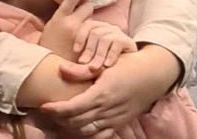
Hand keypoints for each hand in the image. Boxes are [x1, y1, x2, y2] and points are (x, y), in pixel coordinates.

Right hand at [39, 0, 96, 60]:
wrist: (48, 72)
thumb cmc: (50, 48)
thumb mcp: (51, 27)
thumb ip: (63, 16)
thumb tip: (76, 2)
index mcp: (58, 18)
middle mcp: (69, 24)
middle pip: (88, 7)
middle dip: (88, 10)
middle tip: (84, 18)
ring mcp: (79, 35)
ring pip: (93, 20)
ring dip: (92, 22)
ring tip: (85, 32)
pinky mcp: (87, 45)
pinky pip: (96, 32)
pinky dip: (96, 33)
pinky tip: (92, 39)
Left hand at [42, 47, 179, 136]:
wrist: (152, 75)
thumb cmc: (128, 65)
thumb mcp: (106, 63)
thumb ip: (82, 70)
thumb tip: (60, 69)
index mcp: (102, 93)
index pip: (72, 108)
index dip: (55, 109)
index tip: (44, 105)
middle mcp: (106, 109)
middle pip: (75, 121)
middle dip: (59, 117)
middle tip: (50, 109)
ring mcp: (113, 119)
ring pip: (84, 130)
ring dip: (69, 126)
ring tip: (61, 117)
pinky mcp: (118, 124)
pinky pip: (98, 136)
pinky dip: (85, 134)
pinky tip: (77, 127)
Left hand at [74, 20, 137, 69]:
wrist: (127, 72)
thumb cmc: (102, 69)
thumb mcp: (87, 67)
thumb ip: (76, 67)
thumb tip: (60, 68)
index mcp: (98, 30)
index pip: (88, 25)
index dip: (80, 36)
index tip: (75, 51)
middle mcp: (108, 29)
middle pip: (95, 32)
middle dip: (88, 49)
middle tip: (83, 63)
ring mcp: (119, 34)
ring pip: (104, 38)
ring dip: (98, 54)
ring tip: (94, 68)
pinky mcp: (128, 41)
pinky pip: (116, 43)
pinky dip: (110, 55)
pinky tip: (107, 65)